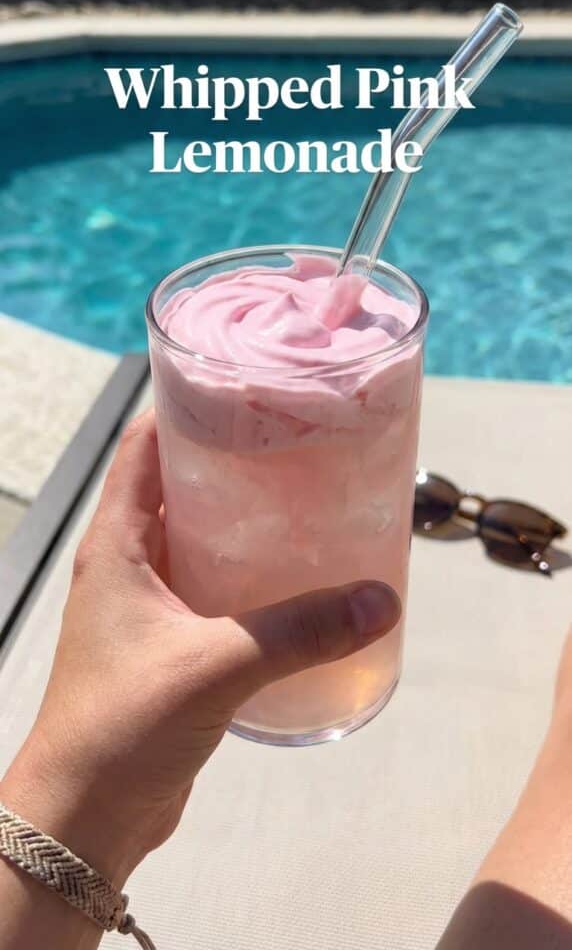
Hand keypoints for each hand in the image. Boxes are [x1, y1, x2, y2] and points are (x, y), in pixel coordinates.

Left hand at [1, 411, 399, 886]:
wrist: (86, 816)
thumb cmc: (123, 725)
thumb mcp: (213, 666)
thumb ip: (297, 631)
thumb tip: (380, 600)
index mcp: (117, 542)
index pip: (143, 445)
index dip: (188, 405)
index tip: (249, 385)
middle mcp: (131, 561)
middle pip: (182, 484)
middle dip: (237, 460)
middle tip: (304, 443)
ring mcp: (152, 604)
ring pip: (205, 539)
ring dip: (251, 521)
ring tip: (316, 501)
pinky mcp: (175, 644)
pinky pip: (220, 590)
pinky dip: (256, 577)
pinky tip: (305, 580)